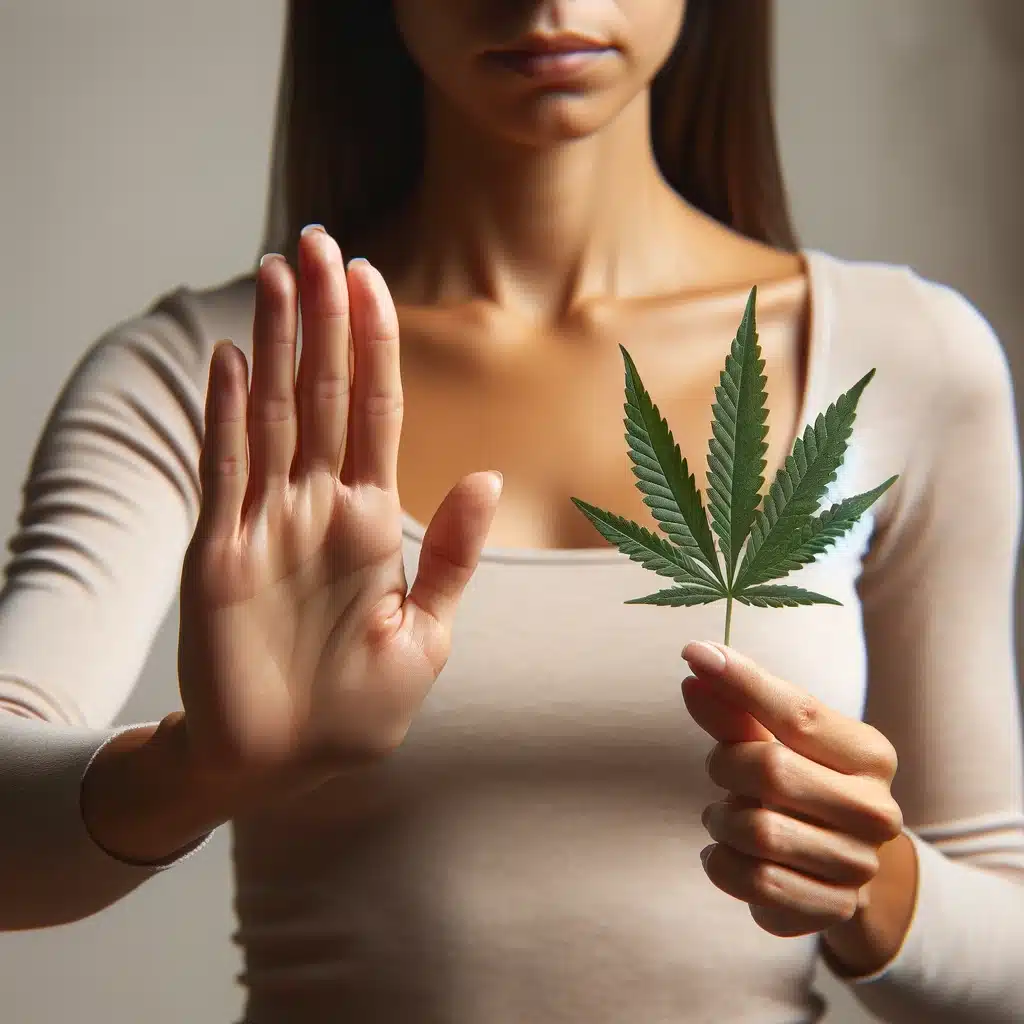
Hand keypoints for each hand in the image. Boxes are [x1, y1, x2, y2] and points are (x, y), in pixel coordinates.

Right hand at [176, 227, 501, 802]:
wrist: (285, 766)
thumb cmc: (357, 709)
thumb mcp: (425, 635)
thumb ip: (450, 555)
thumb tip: (482, 474)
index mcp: (370, 521)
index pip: (375, 412)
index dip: (373, 344)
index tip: (370, 277)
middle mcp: (317, 509)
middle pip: (322, 394)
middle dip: (322, 318)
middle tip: (318, 241)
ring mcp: (265, 526)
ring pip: (274, 415)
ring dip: (275, 344)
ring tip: (277, 274)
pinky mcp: (218, 556)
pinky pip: (226, 473)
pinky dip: (228, 418)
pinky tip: (234, 361)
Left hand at [681, 641, 903, 938]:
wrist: (838, 867)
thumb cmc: (801, 784)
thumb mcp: (774, 740)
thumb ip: (735, 708)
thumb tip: (696, 666)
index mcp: (869, 753)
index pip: (798, 711)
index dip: (740, 680)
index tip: (693, 652)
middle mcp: (876, 810)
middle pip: (771, 770)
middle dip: (726, 766)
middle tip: (722, 772)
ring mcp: (858, 865)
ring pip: (757, 832)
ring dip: (722, 820)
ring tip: (729, 816)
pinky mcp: (831, 908)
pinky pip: (752, 881)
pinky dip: (723, 863)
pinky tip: (730, 853)